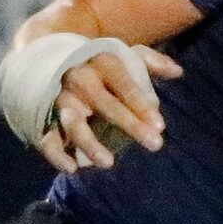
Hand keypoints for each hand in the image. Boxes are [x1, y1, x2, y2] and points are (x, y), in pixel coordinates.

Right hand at [38, 44, 180, 173]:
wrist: (46, 55)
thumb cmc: (97, 63)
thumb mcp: (121, 56)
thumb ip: (149, 62)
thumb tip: (178, 72)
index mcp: (102, 63)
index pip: (125, 84)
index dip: (142, 104)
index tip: (160, 126)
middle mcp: (79, 79)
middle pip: (105, 104)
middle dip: (130, 124)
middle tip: (156, 144)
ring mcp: (60, 99)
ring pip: (73, 122)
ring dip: (89, 142)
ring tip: (108, 162)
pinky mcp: (44, 117)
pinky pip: (47, 137)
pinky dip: (56, 154)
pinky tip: (72, 168)